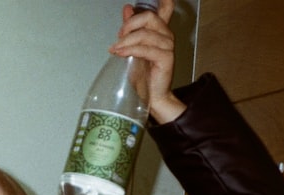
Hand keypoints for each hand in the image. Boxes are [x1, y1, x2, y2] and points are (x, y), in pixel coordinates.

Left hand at [110, 0, 185, 123]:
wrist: (151, 96)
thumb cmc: (143, 74)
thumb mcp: (133, 47)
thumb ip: (131, 28)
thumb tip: (128, 9)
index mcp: (160, 30)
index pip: (166, 8)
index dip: (164, 0)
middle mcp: (166, 35)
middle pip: (149, 17)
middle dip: (129, 25)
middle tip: (119, 36)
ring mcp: (168, 46)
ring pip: (144, 34)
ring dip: (126, 41)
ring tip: (116, 49)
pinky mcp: (166, 58)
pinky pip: (145, 49)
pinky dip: (130, 50)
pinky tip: (120, 53)